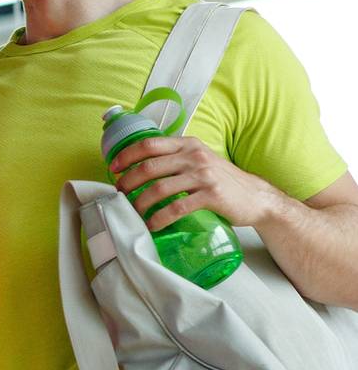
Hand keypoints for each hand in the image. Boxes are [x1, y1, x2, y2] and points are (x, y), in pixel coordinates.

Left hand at [109, 135, 277, 230]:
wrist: (255, 197)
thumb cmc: (222, 181)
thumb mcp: (200, 160)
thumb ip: (177, 159)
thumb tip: (142, 167)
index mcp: (188, 144)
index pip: (149, 144)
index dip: (127, 155)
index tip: (113, 169)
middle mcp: (194, 156)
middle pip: (149, 167)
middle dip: (128, 183)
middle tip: (120, 196)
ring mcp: (203, 175)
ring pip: (159, 188)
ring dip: (140, 203)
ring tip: (133, 213)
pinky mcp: (211, 195)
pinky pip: (177, 208)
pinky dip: (159, 218)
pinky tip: (152, 225)